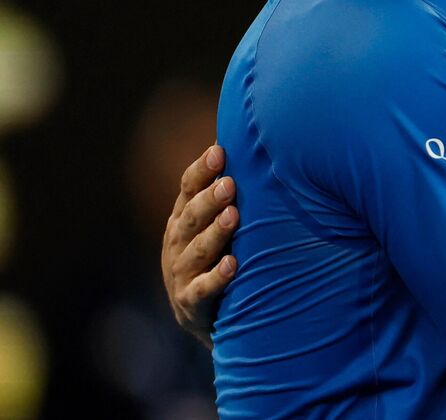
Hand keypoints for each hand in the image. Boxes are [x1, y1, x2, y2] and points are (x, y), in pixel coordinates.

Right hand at [161, 144, 238, 346]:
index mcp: (182, 219)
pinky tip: (234, 264)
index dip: (200, 171)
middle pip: (191, 217)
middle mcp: (177, 243)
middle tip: (229, 183)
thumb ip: (226, 193)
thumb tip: (251, 147)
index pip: (186, 190)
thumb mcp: (215, 223)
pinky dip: (217, 277)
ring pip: (196, 251)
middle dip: (209, 200)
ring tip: (233, 216)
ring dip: (215, 233)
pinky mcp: (191, 303)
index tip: (218, 152)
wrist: (207, 314)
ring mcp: (181, 274)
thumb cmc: (217, 254)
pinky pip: (203, 289)